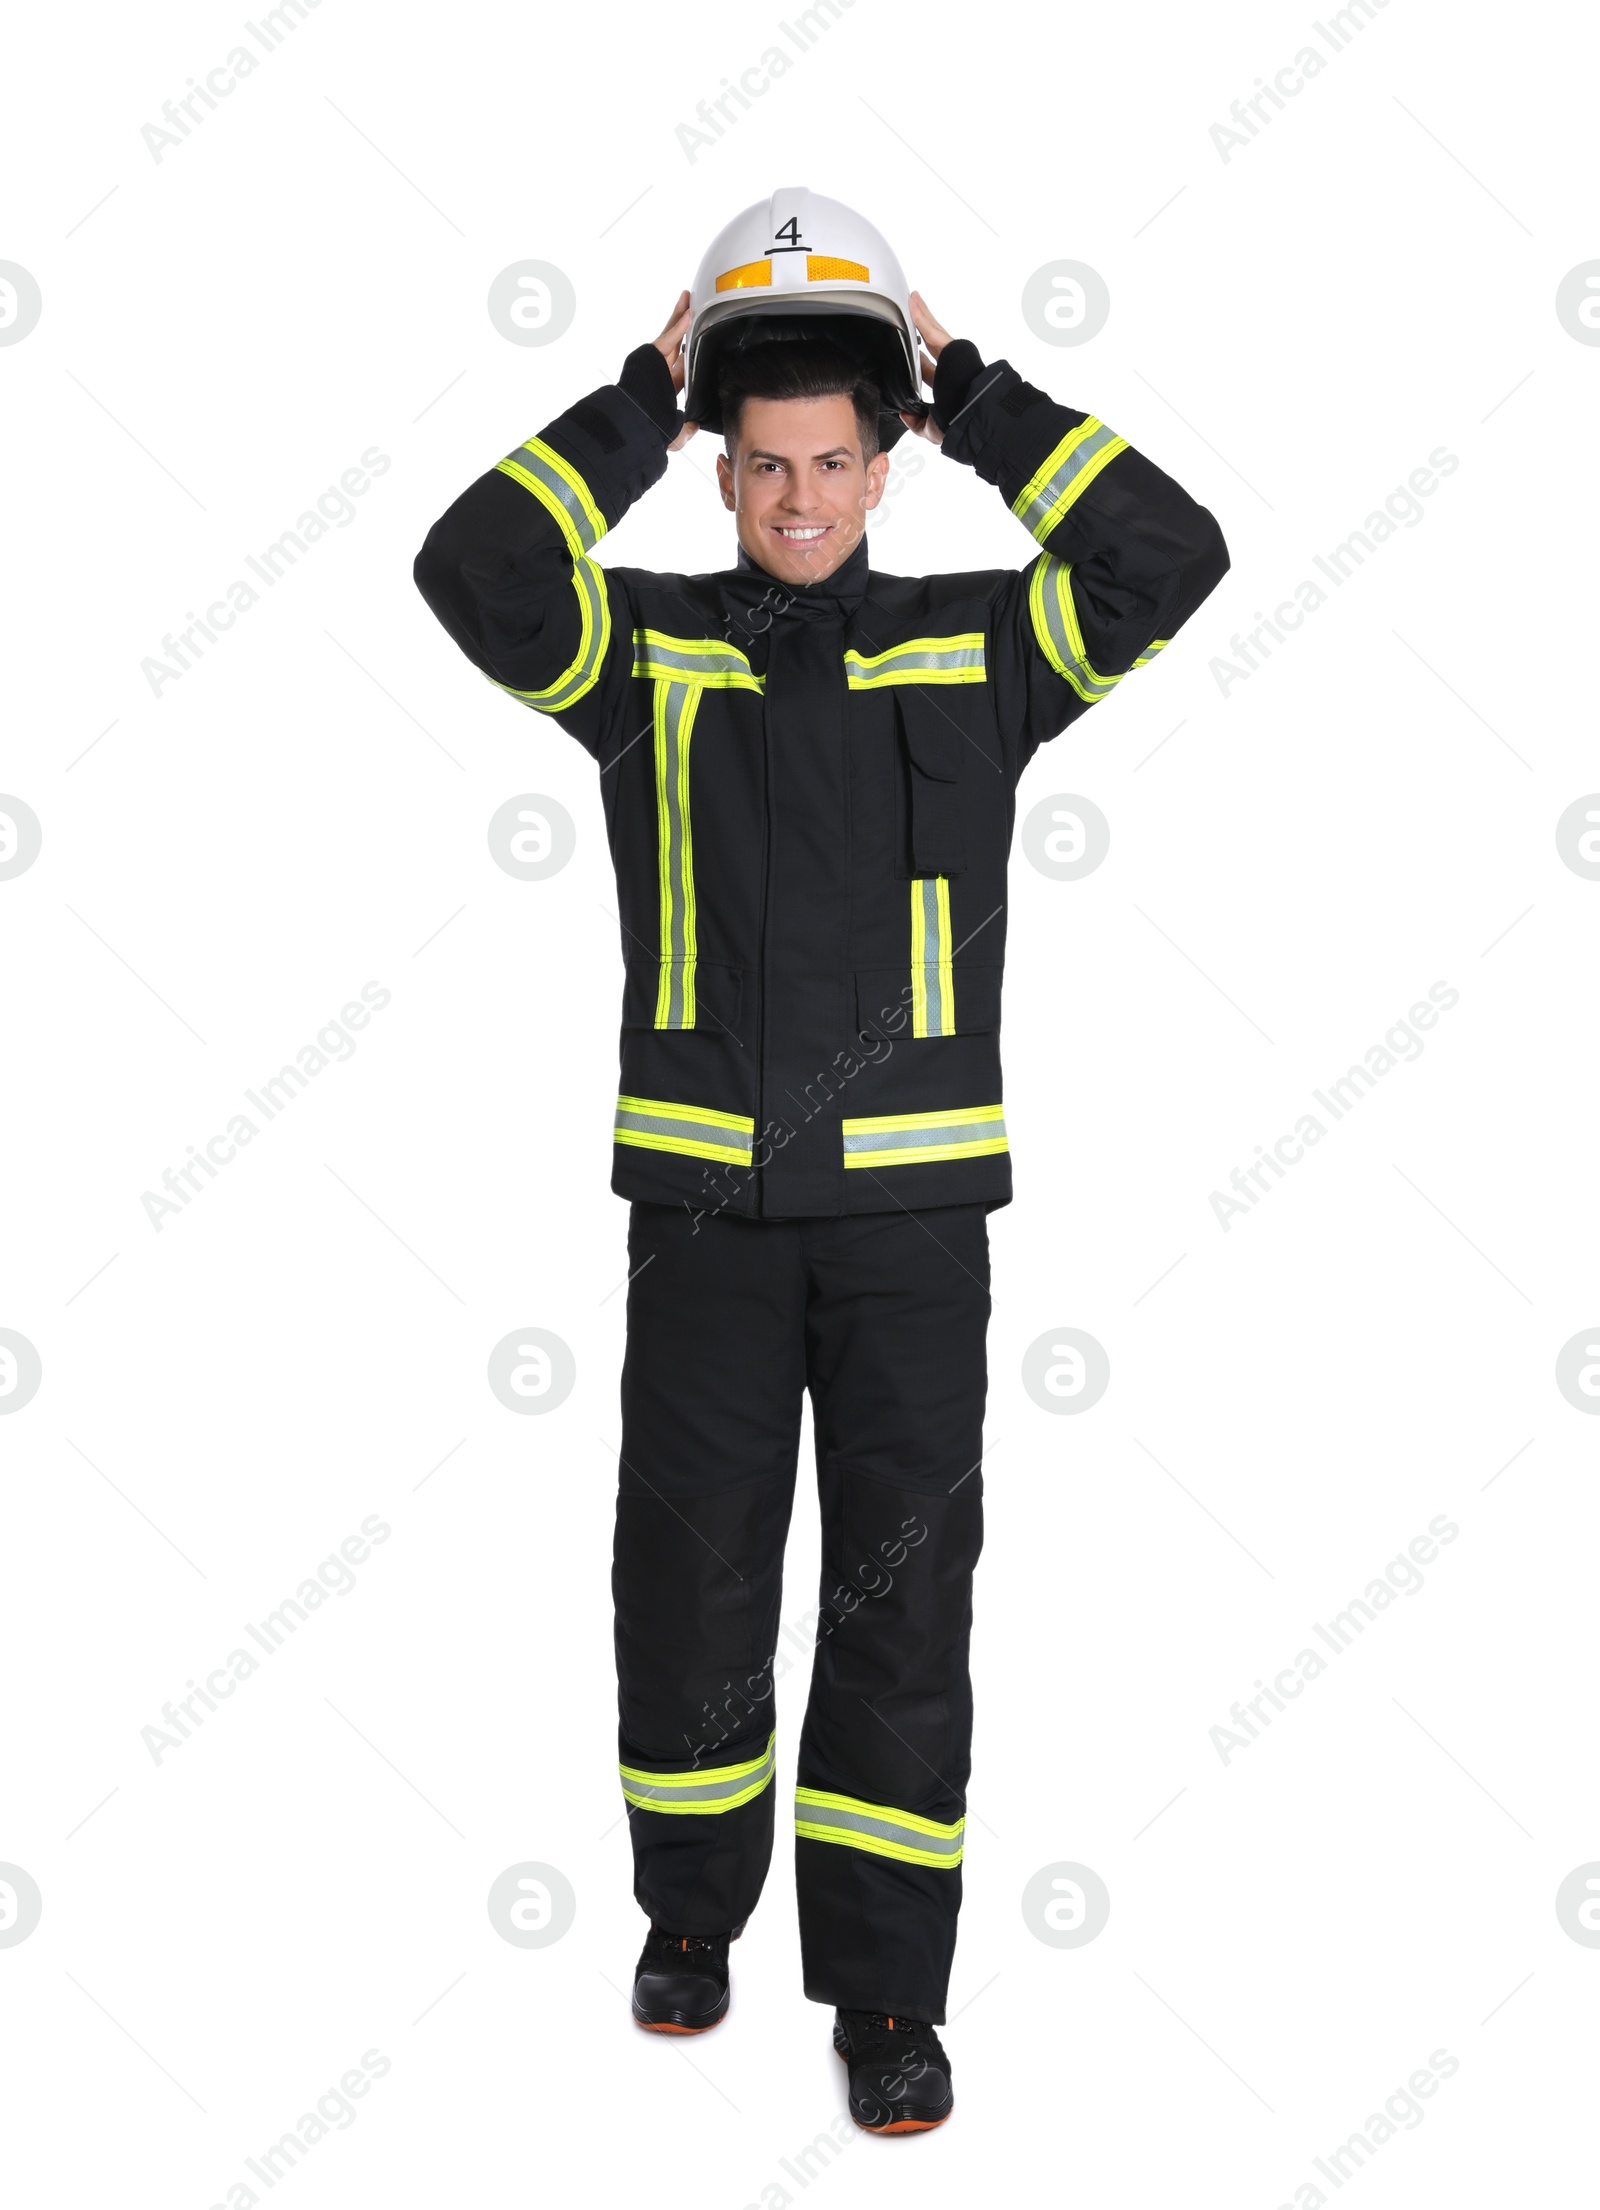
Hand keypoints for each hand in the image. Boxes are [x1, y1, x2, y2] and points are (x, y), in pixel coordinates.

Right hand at [653, 290, 698, 449]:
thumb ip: (686, 430)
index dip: (688, 349)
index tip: (697, 338)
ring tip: (689, 299)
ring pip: (670, 333)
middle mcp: (661, 370)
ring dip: (680, 316)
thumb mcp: (675, 432)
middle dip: (682, 324)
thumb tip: (695, 425)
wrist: (637, 423)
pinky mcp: (651, 355)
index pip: (681, 363)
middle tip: (692, 308)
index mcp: (667, 385)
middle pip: (675, 341)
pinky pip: (668, 338)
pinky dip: (678, 326)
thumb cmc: (650, 428)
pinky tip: (689, 314)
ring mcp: (655, 360)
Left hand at [899, 290, 950, 443]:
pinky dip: (921, 314)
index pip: (928, 372)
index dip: (918, 364)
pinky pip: (931, 328)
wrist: (974, 416)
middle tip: (907, 321)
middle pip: (930, 346)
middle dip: (920, 334)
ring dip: (922, 316)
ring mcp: (952, 356)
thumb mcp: (932, 430)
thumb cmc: (960, 424)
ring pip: (932, 332)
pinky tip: (912, 301)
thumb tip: (904, 413)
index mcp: (946, 388)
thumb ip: (917, 422)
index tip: (909, 357)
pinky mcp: (952, 347)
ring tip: (910, 300)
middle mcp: (950, 370)